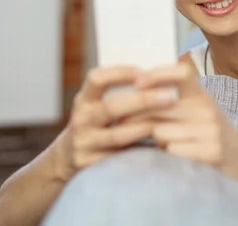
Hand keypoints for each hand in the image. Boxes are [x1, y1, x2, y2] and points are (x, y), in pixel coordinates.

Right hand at [59, 65, 178, 177]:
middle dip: (143, 100)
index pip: (96, 79)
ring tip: (169, 120)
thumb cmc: (94, 123)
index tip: (143, 72)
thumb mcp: (95, 104)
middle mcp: (82, 120)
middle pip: (112, 107)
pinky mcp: (92, 165)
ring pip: (119, 135)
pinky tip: (159, 144)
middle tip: (169, 96)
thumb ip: (117, 93)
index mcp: (84, 99)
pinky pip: (121, 157)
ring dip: (146, 126)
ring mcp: (86, 144)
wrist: (67, 158)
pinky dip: (141, 150)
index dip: (119, 73)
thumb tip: (154, 76)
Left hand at [133, 63, 237, 183]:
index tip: (138, 83)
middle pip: (158, 107)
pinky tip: (179, 156)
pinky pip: (171, 150)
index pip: (182, 72)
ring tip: (169, 144)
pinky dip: (169, 155)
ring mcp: (210, 130)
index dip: (158, 73)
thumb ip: (176, 101)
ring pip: (160, 131)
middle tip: (130, 126)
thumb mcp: (200, 111)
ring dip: (157, 141)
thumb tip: (137, 90)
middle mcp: (207, 108)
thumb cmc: (212, 136)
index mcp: (203, 95)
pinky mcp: (210, 152)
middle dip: (139, 119)